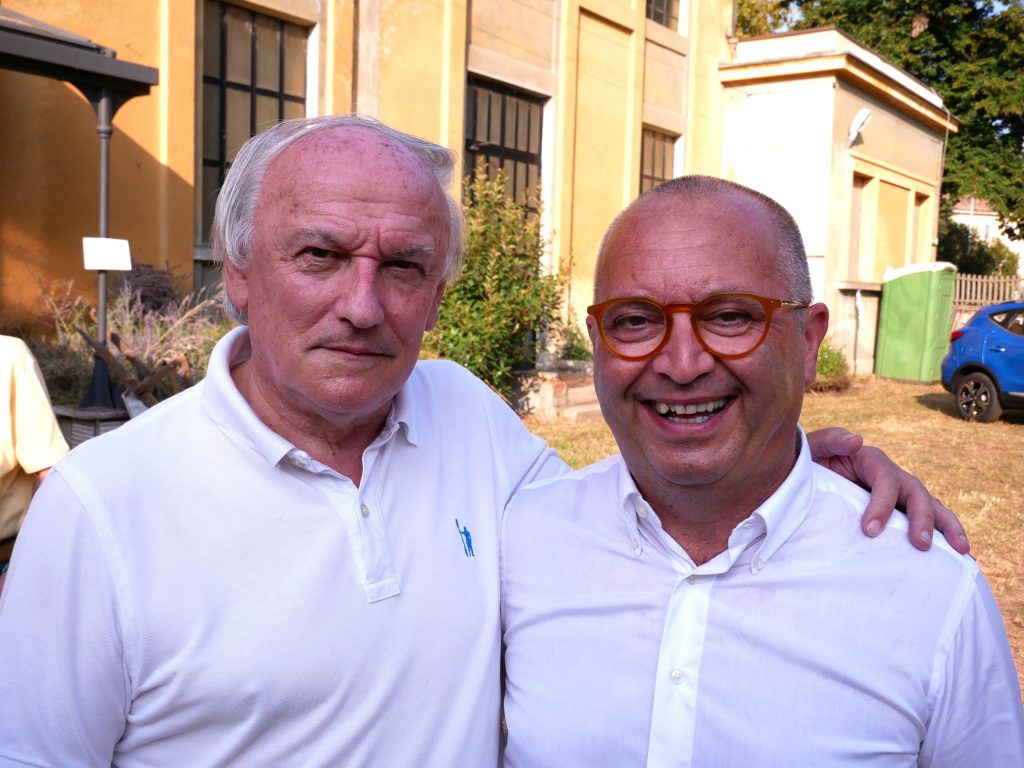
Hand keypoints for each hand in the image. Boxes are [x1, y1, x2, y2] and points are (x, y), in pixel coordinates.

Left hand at [806, 428, 969, 554]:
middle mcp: (893, 476)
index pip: (886, 480)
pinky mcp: (901, 513)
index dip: (882, 504)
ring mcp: (900, 495)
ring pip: (932, 507)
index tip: (869, 531)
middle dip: (922, 519)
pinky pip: (929, 522)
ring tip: (961, 552)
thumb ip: (831, 440)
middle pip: (916, 493)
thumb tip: (857, 440)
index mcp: (872, 461)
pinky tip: (959, 558)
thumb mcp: (815, 447)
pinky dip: (945, 538)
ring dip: (948, 527)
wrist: (807, 479)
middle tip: (920, 544)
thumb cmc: (810, 463)